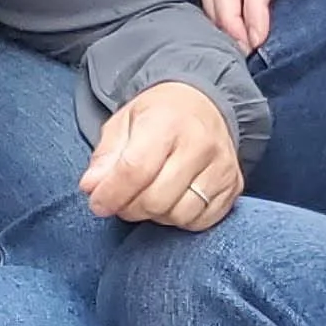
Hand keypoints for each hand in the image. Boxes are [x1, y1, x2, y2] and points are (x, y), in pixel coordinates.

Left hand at [80, 81, 242, 230]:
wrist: (204, 104)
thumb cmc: (159, 116)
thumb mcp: (123, 122)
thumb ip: (105, 156)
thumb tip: (91, 187)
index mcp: (167, 122)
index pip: (135, 170)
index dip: (111, 194)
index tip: (98, 204)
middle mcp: (200, 144)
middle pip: (156, 199)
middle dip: (130, 208)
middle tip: (122, 200)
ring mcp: (222, 166)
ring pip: (179, 214)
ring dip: (156, 215)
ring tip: (149, 197)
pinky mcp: (234, 185)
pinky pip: (202, 221)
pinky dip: (181, 219)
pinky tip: (173, 201)